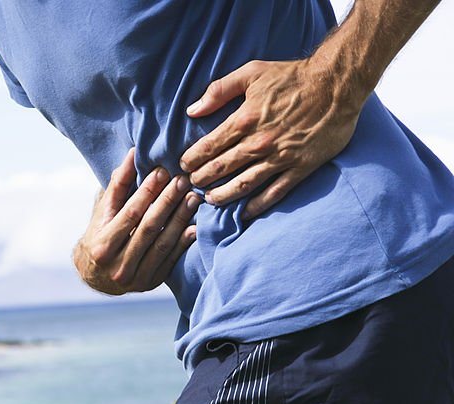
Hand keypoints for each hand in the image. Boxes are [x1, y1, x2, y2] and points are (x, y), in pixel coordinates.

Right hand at [74, 148, 198, 294]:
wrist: (95, 275)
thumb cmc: (99, 234)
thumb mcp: (103, 211)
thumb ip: (118, 185)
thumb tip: (134, 154)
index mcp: (102, 245)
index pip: (130, 214)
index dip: (147, 192)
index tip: (162, 171)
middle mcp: (117, 265)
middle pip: (148, 228)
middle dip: (168, 202)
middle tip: (183, 181)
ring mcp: (134, 278)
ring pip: (162, 244)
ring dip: (180, 219)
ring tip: (193, 198)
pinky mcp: (149, 283)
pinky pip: (170, 260)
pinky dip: (183, 242)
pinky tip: (194, 226)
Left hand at [179, 58, 363, 218]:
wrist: (337, 83)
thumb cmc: (293, 76)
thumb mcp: (252, 73)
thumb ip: (219, 90)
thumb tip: (192, 110)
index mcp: (245, 119)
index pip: (209, 146)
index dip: (193, 159)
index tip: (184, 166)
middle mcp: (259, 142)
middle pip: (222, 168)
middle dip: (202, 179)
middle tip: (192, 185)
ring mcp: (280, 157)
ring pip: (244, 184)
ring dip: (223, 195)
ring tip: (210, 200)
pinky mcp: (300, 167)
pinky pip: (275, 192)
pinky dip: (258, 205)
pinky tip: (244, 212)